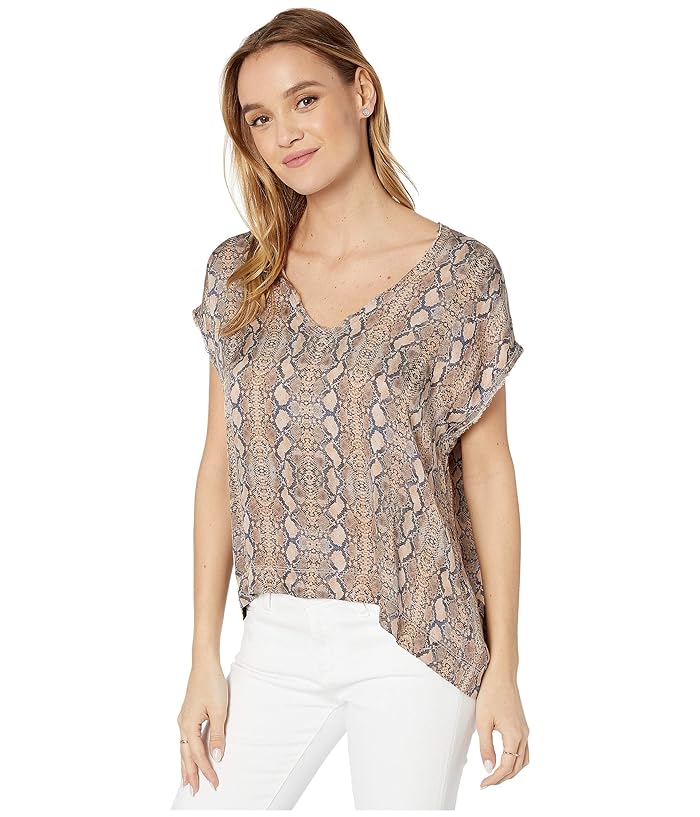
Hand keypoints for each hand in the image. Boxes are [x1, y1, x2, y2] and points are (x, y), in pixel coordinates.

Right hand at [176, 661, 228, 795]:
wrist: (204, 663)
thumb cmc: (212, 683)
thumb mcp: (219, 711)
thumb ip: (217, 735)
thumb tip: (217, 757)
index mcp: (188, 725)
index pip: (198, 755)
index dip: (206, 770)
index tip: (215, 783)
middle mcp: (182, 724)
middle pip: (185, 755)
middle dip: (190, 774)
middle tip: (193, 791)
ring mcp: (183, 718)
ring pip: (183, 748)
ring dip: (186, 764)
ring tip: (186, 780)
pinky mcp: (188, 713)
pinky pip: (186, 738)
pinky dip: (187, 751)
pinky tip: (190, 754)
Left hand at [475, 666, 528, 787]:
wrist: (502, 673)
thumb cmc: (490, 693)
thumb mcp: (483, 721)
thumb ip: (486, 746)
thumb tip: (488, 768)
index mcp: (514, 735)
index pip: (507, 767)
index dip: (495, 778)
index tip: (483, 785)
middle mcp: (523, 735)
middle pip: (517, 766)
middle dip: (503, 778)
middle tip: (487, 783)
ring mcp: (525, 729)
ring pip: (523, 760)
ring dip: (511, 771)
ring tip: (495, 775)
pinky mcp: (522, 724)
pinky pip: (524, 750)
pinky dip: (516, 760)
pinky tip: (505, 759)